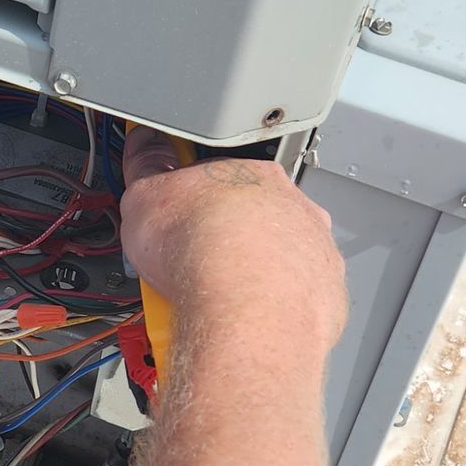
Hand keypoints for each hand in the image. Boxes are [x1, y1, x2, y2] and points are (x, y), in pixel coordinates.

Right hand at [120, 133, 345, 354]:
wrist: (242, 301)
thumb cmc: (202, 248)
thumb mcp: (145, 198)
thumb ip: (145, 169)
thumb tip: (143, 151)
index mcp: (252, 174)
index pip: (221, 177)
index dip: (195, 200)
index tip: (178, 219)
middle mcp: (291, 206)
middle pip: (254, 217)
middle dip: (224, 238)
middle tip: (191, 262)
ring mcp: (311, 247)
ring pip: (278, 256)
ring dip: (249, 272)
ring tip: (212, 293)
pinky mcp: (322, 290)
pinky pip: (295, 295)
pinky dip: (271, 305)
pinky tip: (242, 314)